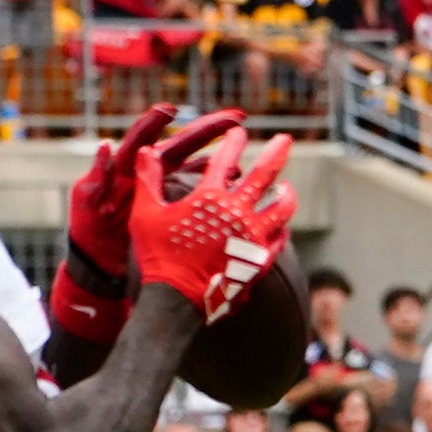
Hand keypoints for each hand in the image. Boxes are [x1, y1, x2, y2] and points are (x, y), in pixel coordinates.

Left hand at [67, 105, 239, 281]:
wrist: (99, 253)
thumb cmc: (89, 225)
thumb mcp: (86, 200)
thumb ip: (96, 175)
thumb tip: (105, 145)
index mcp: (126, 165)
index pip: (142, 137)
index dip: (155, 122)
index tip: (170, 109)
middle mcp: (149, 168)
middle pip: (181, 142)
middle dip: (208, 128)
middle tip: (235, 117)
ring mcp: (163, 183)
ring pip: (195, 161)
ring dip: (218, 151)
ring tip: (238, 142)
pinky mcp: (172, 200)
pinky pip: (197, 185)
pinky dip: (215, 179)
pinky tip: (233, 176)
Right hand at [131, 120, 294, 316]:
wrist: (175, 300)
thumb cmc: (158, 256)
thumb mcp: (144, 213)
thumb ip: (147, 179)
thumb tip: (145, 149)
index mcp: (209, 197)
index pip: (225, 159)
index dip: (233, 142)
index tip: (239, 131)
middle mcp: (236, 213)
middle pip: (264, 175)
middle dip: (277, 152)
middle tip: (285, 140)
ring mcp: (251, 238)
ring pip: (281, 208)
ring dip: (286, 194)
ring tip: (286, 188)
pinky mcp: (258, 262)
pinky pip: (278, 240)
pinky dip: (281, 229)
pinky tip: (281, 227)